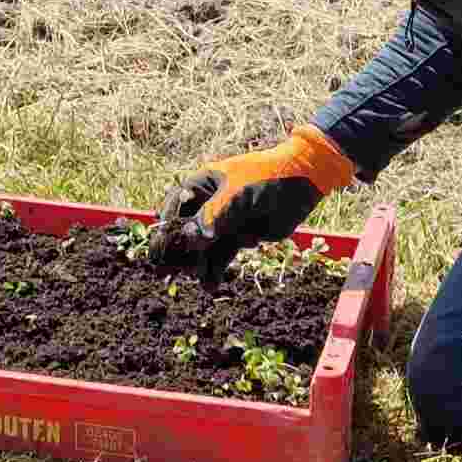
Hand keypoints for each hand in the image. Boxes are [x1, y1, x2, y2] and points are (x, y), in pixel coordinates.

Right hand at [152, 123, 356, 277]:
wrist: (302, 183)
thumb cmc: (265, 177)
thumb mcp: (237, 194)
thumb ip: (212, 216)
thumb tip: (188, 239)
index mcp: (201, 185)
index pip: (174, 206)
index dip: (165, 227)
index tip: (159, 246)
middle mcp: (208, 204)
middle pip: (185, 231)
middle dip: (178, 252)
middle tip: (169, 272)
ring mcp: (223, 222)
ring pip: (202, 248)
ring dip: (197, 265)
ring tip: (199, 281)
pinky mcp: (238, 237)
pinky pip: (222, 255)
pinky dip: (215, 270)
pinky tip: (211, 284)